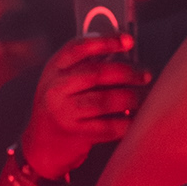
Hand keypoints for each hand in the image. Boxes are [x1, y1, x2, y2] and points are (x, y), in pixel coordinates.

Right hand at [19, 34, 145, 180]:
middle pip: (97, 73)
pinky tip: (134, 118)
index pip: (79, 48)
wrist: (42, 144)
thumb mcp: (62, 80)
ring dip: (131, 98)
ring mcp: (65, 113)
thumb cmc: (59, 107)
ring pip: (106, 100)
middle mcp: (56, 89)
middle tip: (145, 75)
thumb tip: (124, 53)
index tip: (129, 40)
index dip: (106, 41)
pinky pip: (110, 126)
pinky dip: (127, 122)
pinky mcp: (77, 134)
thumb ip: (85, 65)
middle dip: (127, 72)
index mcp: (54, 69)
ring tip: (140, 97)